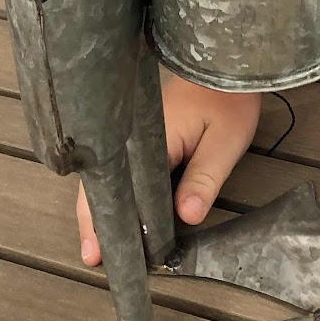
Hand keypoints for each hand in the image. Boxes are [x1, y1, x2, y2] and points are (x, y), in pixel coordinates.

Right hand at [75, 77, 261, 266]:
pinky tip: (117, 210)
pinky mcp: (140, 132)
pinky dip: (115, 190)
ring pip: (108, 173)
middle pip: (102, 181)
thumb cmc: (229, 101)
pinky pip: (120, 165)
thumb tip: (184, 217)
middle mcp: (132, 136)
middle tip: (90, 257)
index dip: (107, 221)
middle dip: (95, 219)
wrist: (224, 63)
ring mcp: (132, 132)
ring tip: (95, 243)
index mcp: (148, 139)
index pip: (121, 187)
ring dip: (102, 206)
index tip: (97, 253)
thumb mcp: (225, 143)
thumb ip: (203, 180)